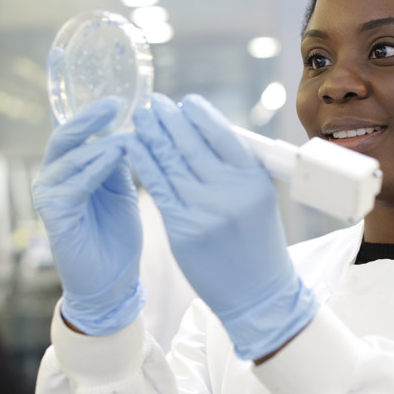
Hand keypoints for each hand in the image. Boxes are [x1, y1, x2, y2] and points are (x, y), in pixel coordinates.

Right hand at [32, 95, 144, 334]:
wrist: (113, 282)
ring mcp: (50, 193)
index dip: (75, 100)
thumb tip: (132, 122)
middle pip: (65, 133)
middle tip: (116, 102)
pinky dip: (93, 168)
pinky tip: (113, 156)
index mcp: (71, 165)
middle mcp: (55, 174)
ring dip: (99, 141)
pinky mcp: (54, 214)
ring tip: (127, 131)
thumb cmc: (118, 234)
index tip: (78, 66)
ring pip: (70, 155)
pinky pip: (73, 183)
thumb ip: (120, 156)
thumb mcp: (123, 186)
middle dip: (90, 116)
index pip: (70, 125)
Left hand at [127, 94, 315, 360]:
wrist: (257, 292)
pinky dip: (143, 163)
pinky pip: (157, 188)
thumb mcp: (260, 196)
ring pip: (170, 163)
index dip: (199, 114)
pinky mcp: (183, 230)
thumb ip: (235, 165)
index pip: (222, 133)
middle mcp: (230, 191)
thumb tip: (203, 128)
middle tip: (155, 103)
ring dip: (151, 136)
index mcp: (253, 178)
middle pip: (191, 144)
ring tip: (141, 118)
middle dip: (169, 120)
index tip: (184, 101)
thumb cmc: (257, 239)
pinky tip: (133, 147)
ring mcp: (204, 211)